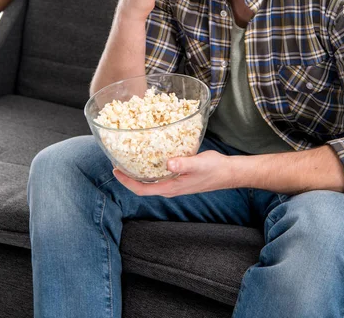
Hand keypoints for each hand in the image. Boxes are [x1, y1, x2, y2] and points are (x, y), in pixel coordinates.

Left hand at [113, 150, 232, 196]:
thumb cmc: (214, 169)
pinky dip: (149, 166)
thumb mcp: (198, 164)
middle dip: (128, 175)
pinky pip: (158, 174)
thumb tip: (169, 163)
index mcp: (171, 188)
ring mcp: (173, 183)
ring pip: (150, 180)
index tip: (115, 170)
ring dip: (138, 171)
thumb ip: (184, 163)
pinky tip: (148, 155)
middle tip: (117, 161)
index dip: (126, 182)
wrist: (228, 172)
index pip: (142, 189)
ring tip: (128, 157)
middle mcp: (169, 187)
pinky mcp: (178, 176)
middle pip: (143, 185)